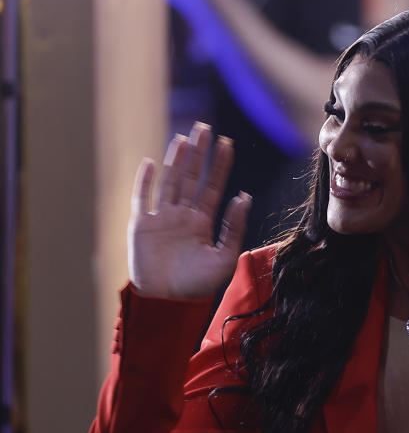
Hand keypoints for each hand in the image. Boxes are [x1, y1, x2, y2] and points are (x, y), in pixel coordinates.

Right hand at [128, 121, 251, 298]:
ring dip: (176, 160)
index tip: (228, 144)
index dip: (220, 166)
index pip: (213, 187)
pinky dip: (145, 181)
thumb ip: (234, 227)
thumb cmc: (197, 286)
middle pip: (191, 178)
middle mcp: (182, 216)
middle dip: (198, 154)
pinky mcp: (141, 225)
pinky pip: (142, 199)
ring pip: (169, 182)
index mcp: (202, 222)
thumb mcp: (225, 257)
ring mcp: (161, 218)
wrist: (168, 303)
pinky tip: (150, 163)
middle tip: (205, 129)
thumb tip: (244, 196)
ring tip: (184, 139)